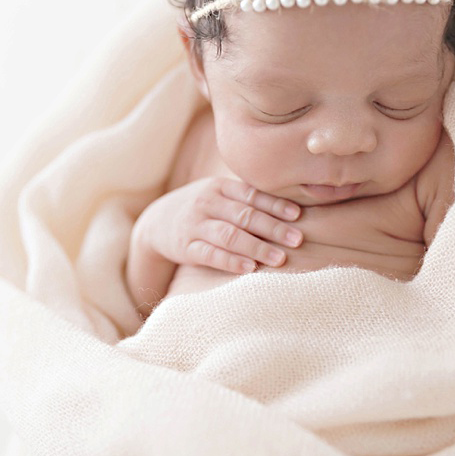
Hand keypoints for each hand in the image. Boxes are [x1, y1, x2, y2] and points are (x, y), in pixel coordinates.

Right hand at [134, 177, 302, 274]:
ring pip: (229, 235)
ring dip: (256, 247)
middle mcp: (206, 203)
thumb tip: (297, 207)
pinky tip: (249, 268)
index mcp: (220, 187)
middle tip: (297, 240)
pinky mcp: (185, 247)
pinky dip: (230, 261)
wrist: (156, 222)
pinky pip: (209, 254)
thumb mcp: (221, 195)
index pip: (252, 195)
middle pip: (244, 216)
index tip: (298, 216)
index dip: (275, 205)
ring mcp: (194, 225)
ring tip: (279, 258)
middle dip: (273, 228)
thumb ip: (249, 198)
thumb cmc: (205, 208)